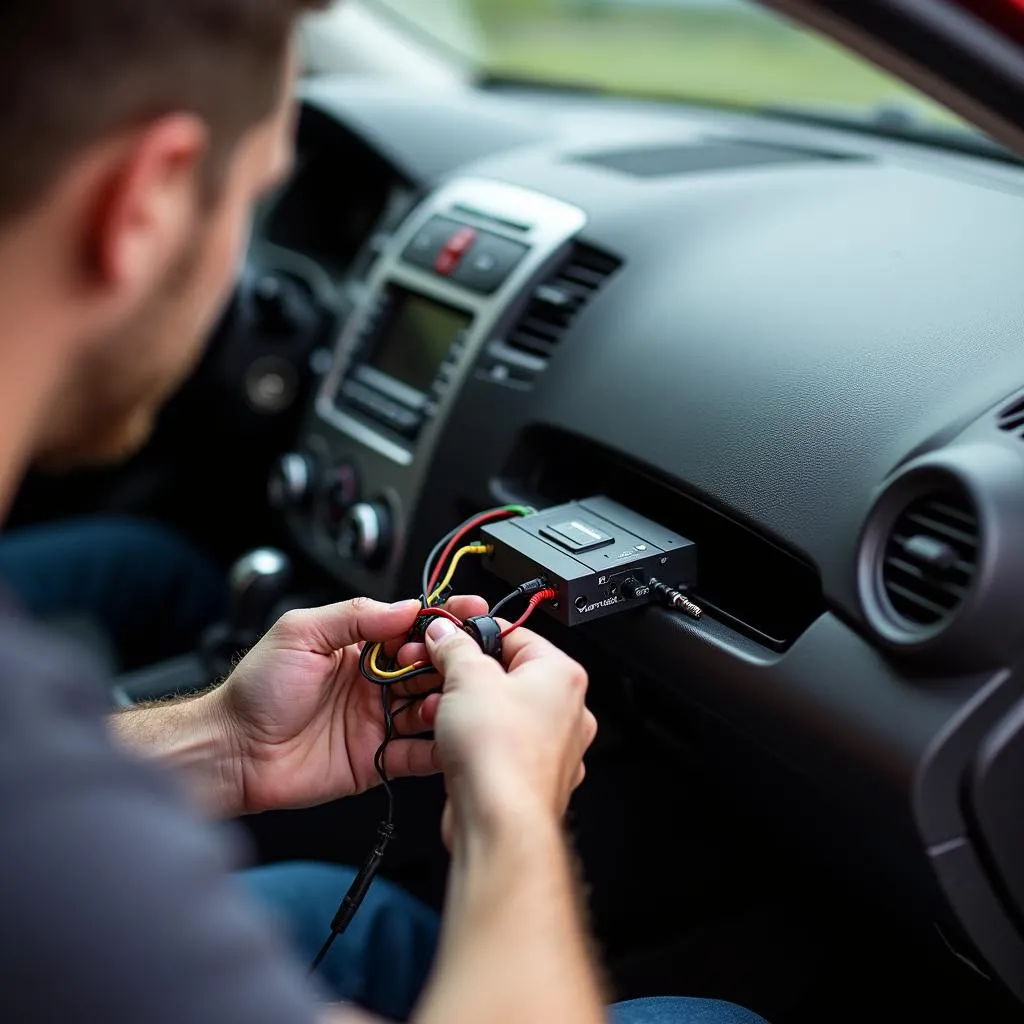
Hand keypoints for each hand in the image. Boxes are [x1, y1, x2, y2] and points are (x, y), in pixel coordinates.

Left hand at [207, 595, 486, 814]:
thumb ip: (354, 616)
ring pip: (430, 708)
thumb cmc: (255, 690)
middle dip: (450, 662)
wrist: (231, 750)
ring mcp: (378, 721)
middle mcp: (375, 683)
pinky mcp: (377, 760)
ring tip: (446, 701)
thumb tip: (406, 606)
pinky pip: (417, 755)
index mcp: (359, 647)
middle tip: (458, 662)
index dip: (442, 620)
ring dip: (446, 703)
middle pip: (430, 668)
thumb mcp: (300, 633)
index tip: (469, 612)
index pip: (412, 628)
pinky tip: (450, 739)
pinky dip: (438, 748)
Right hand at [416, 618, 596, 846]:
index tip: (448, 638)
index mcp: (562, 675)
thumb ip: (454, 646)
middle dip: (466, 677)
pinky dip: (472, 742)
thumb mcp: (466, 677)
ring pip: (500, 713)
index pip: (516, 635)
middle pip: (507, 675)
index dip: (476, 634)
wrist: (499, 822)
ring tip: (439, 714)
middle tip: (439, 676)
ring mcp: (551, 748)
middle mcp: (566, 711)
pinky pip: (497, 747)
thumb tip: (446, 633)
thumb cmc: (501, 755)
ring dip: (464, 711)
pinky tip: (449, 745)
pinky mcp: (530, 777)